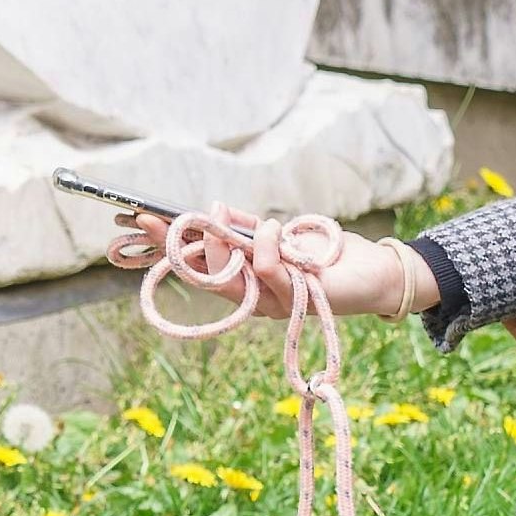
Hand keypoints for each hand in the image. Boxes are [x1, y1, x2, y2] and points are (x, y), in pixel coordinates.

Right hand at [110, 208, 439, 319]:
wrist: (372, 271)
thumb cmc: (325, 256)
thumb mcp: (278, 234)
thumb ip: (248, 228)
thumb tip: (218, 211)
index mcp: (243, 282)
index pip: (196, 265)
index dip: (168, 244)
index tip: (142, 217)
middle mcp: (251, 299)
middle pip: (203, 276)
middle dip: (180, 245)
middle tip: (167, 217)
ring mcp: (272, 304)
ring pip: (229, 278)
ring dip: (232, 241)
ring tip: (249, 220)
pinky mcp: (296, 301)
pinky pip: (267, 272)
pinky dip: (266, 244)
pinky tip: (274, 229)